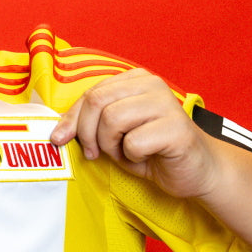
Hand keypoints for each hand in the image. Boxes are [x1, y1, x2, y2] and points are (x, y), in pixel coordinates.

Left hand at [50, 69, 219, 199]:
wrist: (195, 171)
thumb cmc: (152, 151)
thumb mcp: (114, 134)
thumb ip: (90, 124)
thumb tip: (56, 132)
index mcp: (135, 80)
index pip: (90, 93)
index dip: (70, 118)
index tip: (59, 139)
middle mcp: (151, 84)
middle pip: (97, 102)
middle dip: (88, 133)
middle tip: (97, 153)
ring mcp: (166, 104)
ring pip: (112, 119)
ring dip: (111, 145)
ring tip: (125, 153)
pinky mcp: (177, 128)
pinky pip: (134, 142)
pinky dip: (133, 157)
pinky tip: (147, 156)